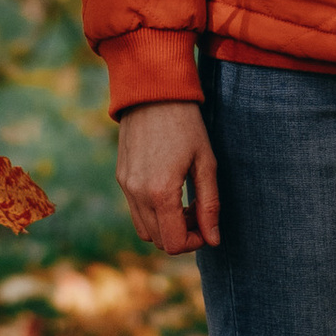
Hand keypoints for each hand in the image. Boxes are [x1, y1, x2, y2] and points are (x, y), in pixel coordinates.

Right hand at [117, 101, 219, 254]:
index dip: (195, 242)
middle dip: (182, 234)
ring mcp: (126, 186)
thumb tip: (214, 239)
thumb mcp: (206, 163)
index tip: (207, 225)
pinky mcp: (121, 177)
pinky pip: (135, 210)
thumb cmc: (186, 124)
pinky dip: (153, 212)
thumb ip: (210, 205)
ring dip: (166, 226)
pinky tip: (169, 189)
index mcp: (161, 192)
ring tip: (184, 202)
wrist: (153, 92)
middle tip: (199, 211)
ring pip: (145, 230)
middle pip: (159, 241)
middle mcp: (138, 194)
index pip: (174, 243)